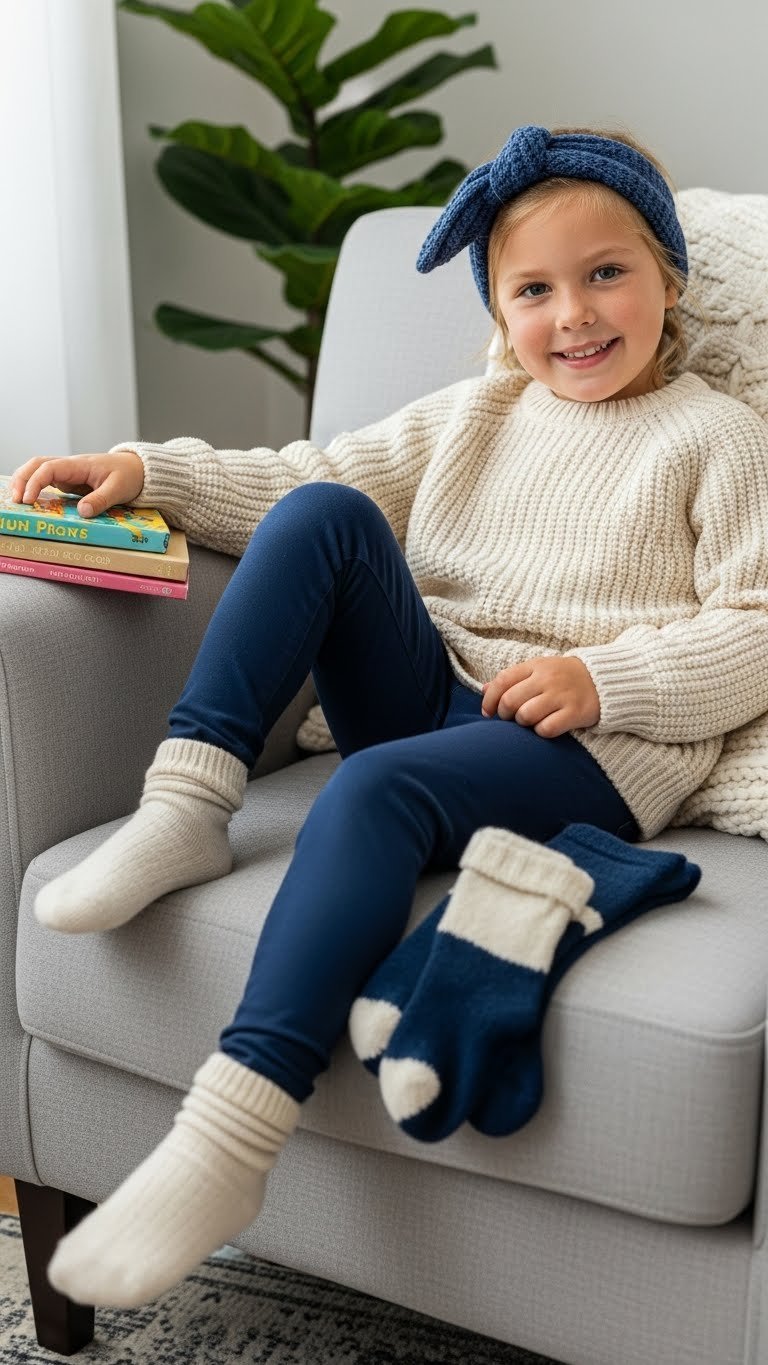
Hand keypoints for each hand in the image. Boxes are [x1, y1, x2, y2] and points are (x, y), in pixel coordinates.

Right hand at [7, 452, 144, 518]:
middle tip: (15, 500)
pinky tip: (29, 501)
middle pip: (36, 464)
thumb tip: (82, 511)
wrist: (138, 469)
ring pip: (38, 470)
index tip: (28, 499)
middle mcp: (69, 466)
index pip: (49, 468)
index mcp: (79, 465)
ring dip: (24, 482)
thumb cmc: (129, 475)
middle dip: (22, 479)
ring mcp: (68, 473)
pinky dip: (34, 488)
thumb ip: (101, 499)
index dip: (35, 482)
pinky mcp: (69, 482)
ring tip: (16, 501)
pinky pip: (46, 481)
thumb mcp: (119, 488)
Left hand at [481, 655, 599, 738]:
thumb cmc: (565, 677)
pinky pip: (546, 728)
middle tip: (512, 718)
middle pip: (510, 701)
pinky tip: (546, 726)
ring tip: (531, 721)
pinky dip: (541, 731)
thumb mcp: (539, 670)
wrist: (605, 680)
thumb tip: (484, 690)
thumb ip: (513, 679)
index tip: (488, 712)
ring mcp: (562, 695)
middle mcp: (548, 678)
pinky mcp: (575, 712)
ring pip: (525, 715)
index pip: (502, 681)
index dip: (489, 699)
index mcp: (536, 665)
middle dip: (505, 714)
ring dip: (523, 723)